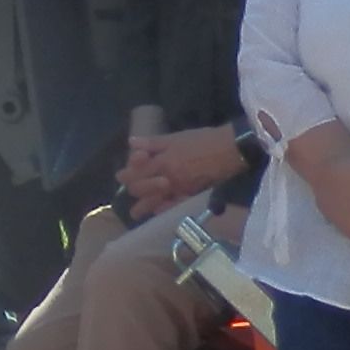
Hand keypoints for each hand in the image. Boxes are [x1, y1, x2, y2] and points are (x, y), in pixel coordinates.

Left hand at [120, 124, 241, 211]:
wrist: (229, 150)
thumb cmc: (202, 140)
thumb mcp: (175, 137)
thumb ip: (152, 143)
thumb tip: (131, 143)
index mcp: (162, 161)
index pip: (136, 172)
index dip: (126, 175)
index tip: (120, 177)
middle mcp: (168, 178)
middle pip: (142, 189)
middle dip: (133, 191)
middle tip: (130, 191)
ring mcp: (179, 189)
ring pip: (155, 202)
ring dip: (144, 207)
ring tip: (136, 213)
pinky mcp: (191, 195)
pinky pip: (174, 206)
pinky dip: (165, 209)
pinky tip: (159, 211)